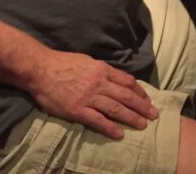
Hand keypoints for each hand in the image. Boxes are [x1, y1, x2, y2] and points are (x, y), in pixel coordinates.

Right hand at [31, 49, 157, 138]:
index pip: (127, 81)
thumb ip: (101, 71)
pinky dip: (110, 127)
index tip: (148, 100)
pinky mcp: (77, 110)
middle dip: (142, 106)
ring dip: (131, 117)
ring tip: (143, 125)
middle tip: (154, 115)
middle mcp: (99, 83)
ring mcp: (89, 97)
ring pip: (115, 108)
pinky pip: (97, 120)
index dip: (139, 91)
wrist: (41, 70)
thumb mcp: (87, 61)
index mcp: (102, 69)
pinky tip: (119, 134)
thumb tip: (114, 79)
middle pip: (125, 95)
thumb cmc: (63, 63)